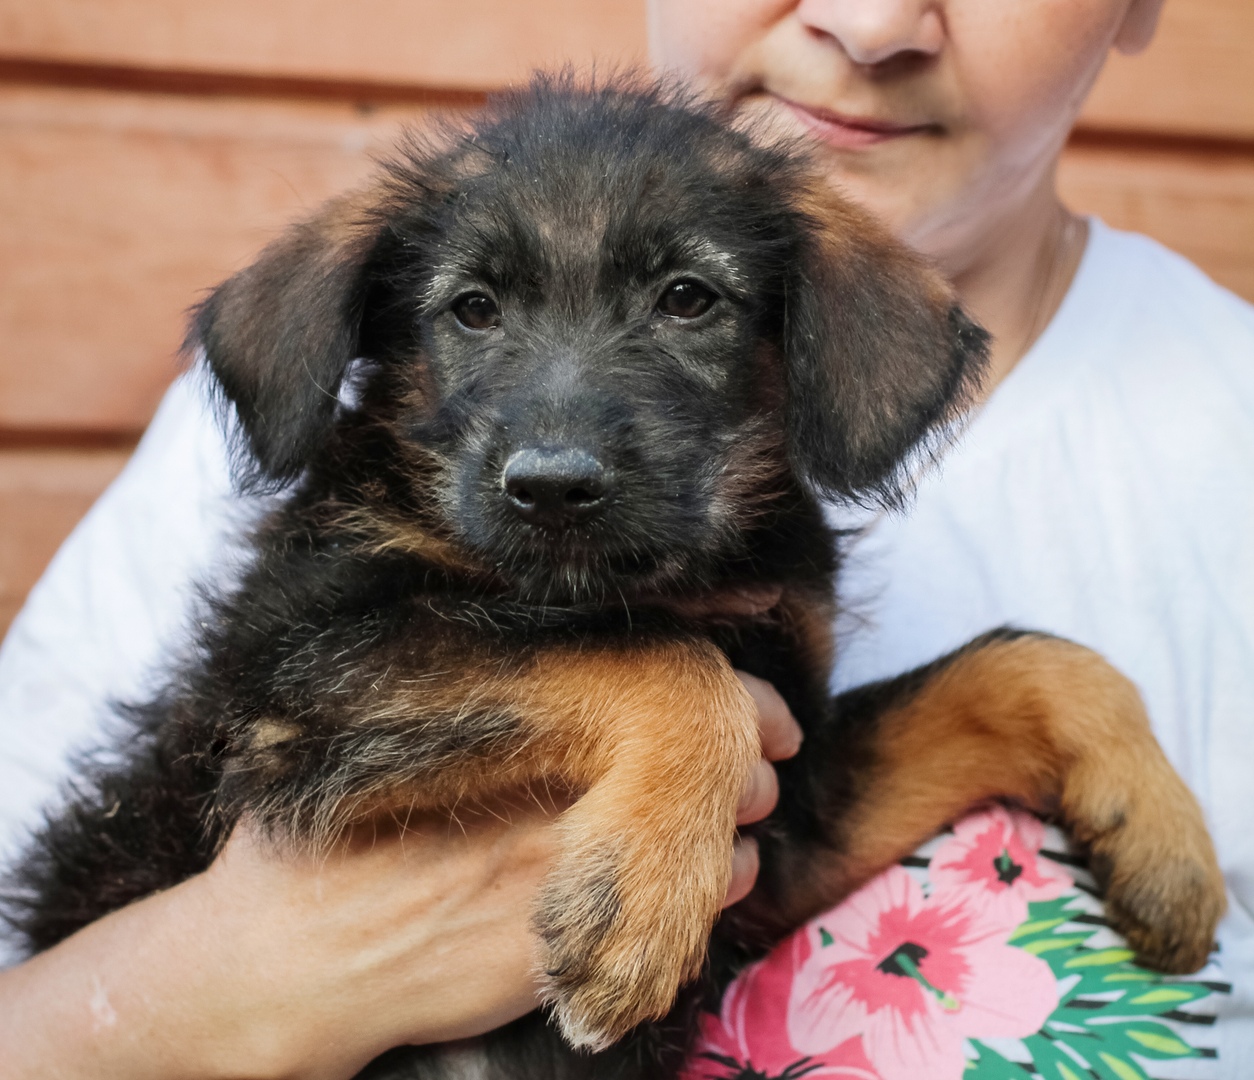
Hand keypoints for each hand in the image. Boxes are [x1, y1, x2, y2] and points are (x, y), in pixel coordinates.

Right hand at [0, 673, 799, 1079]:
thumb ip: (479, 701)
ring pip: (710, 847)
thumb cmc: (324, 838)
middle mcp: (548, 796)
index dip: (731, 693)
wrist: (281, 966)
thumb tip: (565, 666)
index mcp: (515, 730)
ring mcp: (563, 878)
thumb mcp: (394, 737)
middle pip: (703, 764)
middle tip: (759, 760)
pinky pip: (679, 923)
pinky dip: (705, 899)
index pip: (660, 688)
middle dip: (747, 761)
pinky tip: (695, 888)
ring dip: (733, 834)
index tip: (761, 704)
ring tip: (729, 825)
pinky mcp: (567, 953)